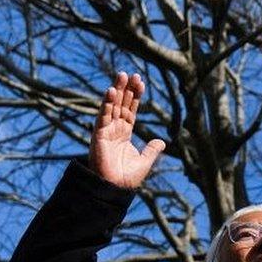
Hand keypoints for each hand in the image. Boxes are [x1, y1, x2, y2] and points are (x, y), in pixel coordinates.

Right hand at [89, 71, 165, 188]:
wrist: (114, 189)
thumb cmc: (126, 178)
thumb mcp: (144, 162)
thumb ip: (152, 150)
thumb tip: (162, 142)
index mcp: (124, 133)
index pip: (130, 110)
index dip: (135, 96)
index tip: (140, 81)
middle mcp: (115, 129)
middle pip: (121, 104)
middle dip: (126, 88)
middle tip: (130, 73)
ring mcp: (106, 131)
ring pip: (111, 106)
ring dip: (116, 90)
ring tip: (121, 75)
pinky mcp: (99, 135)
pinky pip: (103, 116)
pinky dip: (107, 103)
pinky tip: (111, 91)